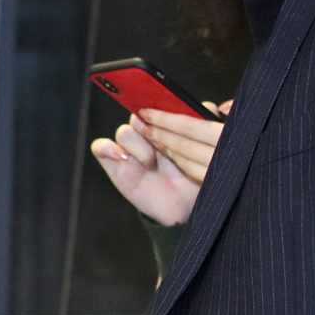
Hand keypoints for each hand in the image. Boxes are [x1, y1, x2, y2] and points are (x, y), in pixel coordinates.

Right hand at [91, 101, 228, 225]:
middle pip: (140, 114)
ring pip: (125, 130)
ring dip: (139, 145)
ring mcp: (130, 149)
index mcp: (169, 127)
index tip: (172, 116)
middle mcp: (148, 134)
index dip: (165, 109)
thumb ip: (209, 128)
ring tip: (151, 163)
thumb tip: (214, 106)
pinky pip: (100, 146)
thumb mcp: (208, 155)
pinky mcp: (115, 164)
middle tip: (165, 146)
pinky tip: (122, 159)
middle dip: (153, 128)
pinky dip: (108, 149)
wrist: (183, 210)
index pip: (160, 104)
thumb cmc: (196, 179)